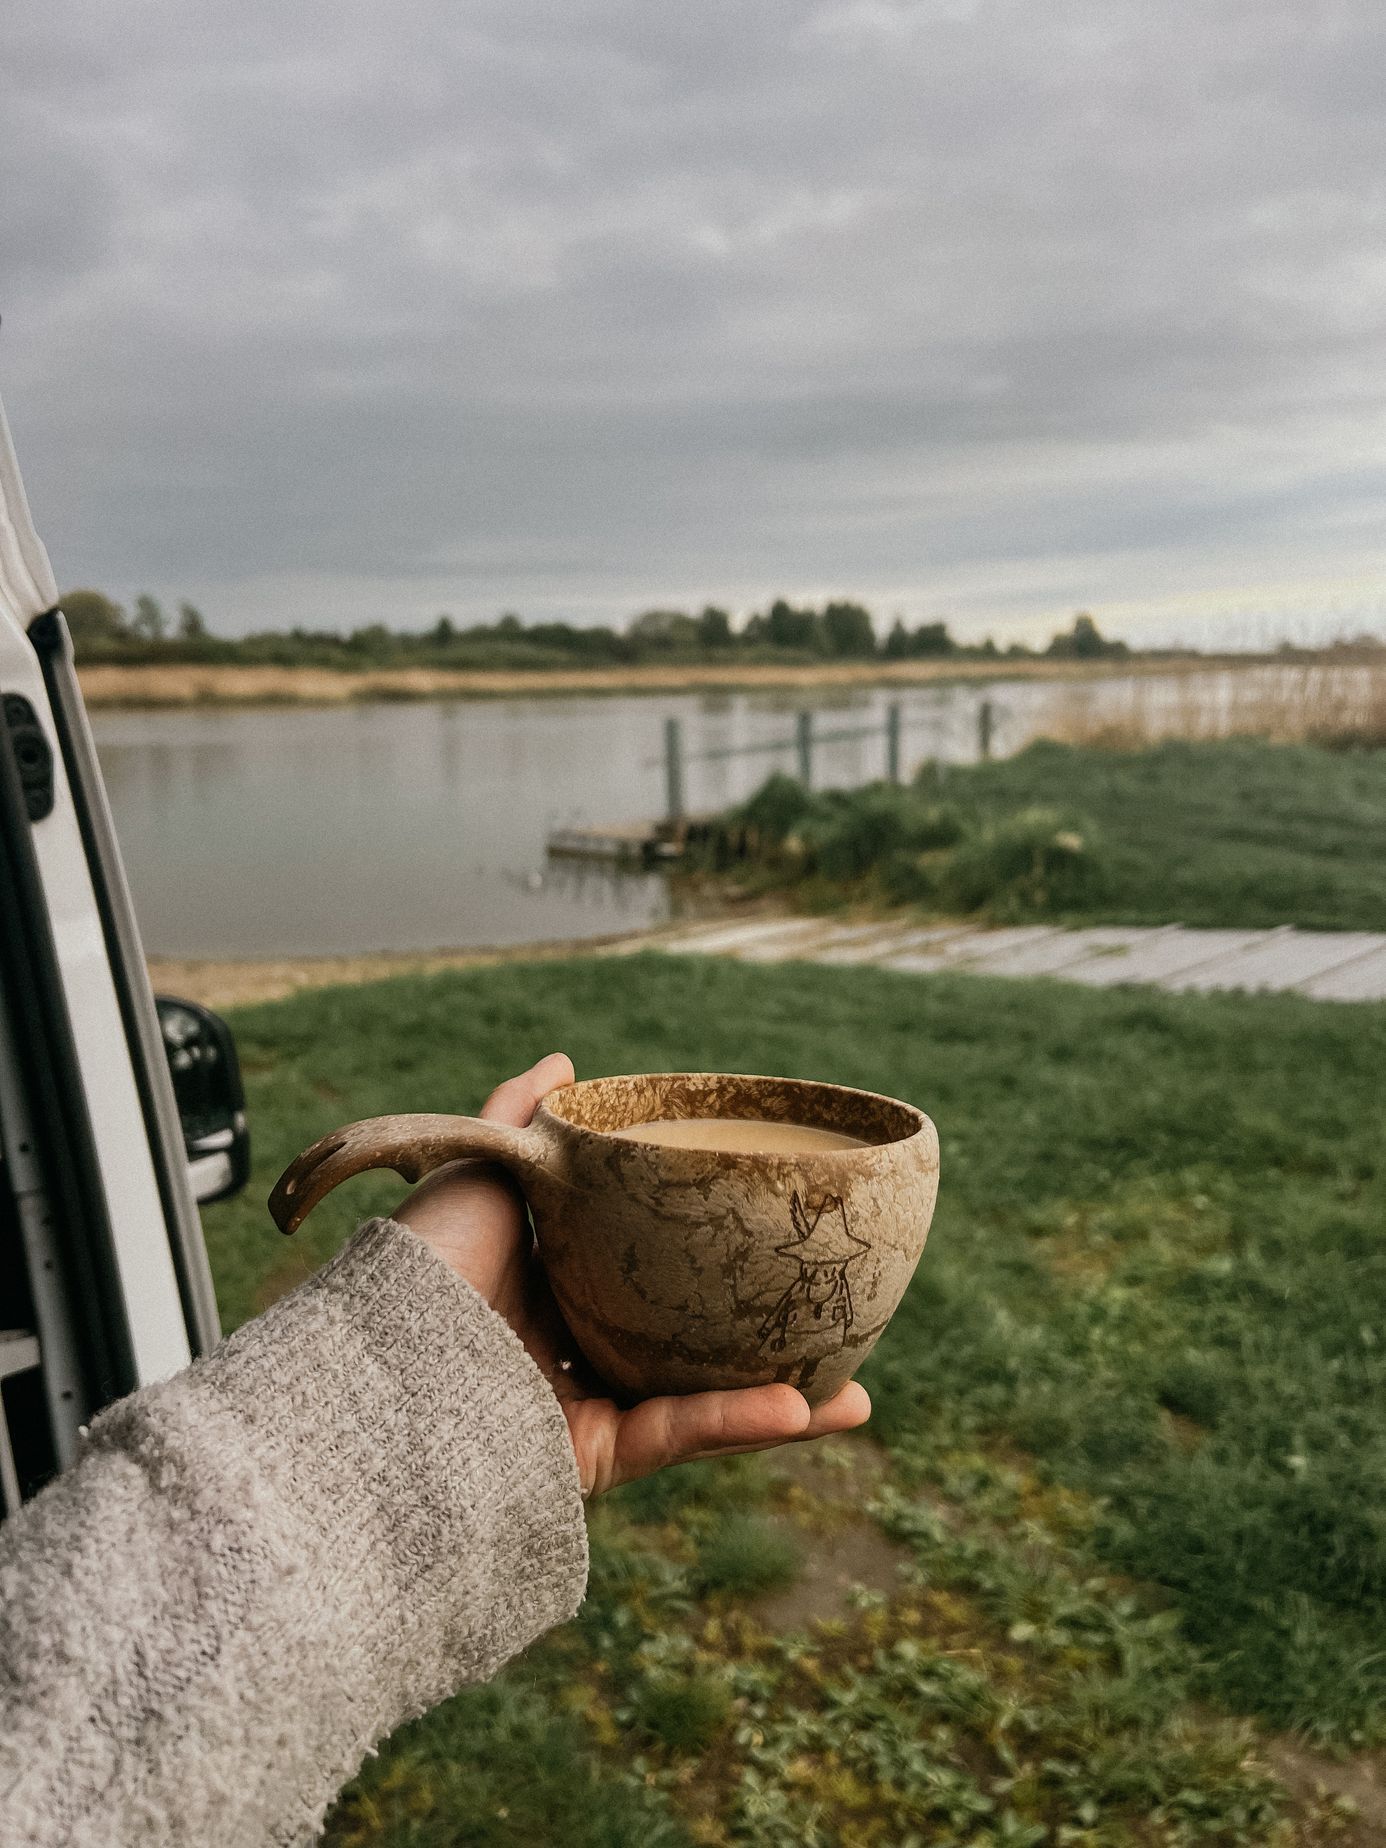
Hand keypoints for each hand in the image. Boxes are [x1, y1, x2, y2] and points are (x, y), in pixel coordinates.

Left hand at [394, 1053, 871, 1496]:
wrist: (365, 1377)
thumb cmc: (415, 1270)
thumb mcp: (480, 1173)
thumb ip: (525, 1124)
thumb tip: (567, 1063)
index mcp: (545, 1284)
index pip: (642, 1271)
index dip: (704, 1256)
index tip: (769, 1235)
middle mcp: (565, 1350)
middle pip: (681, 1345)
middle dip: (760, 1346)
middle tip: (831, 1325)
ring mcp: (575, 1411)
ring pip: (696, 1407)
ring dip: (779, 1407)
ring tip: (856, 1398)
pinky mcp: (581, 1465)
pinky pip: (673, 1441)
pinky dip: (737, 1426)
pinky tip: (805, 1409)